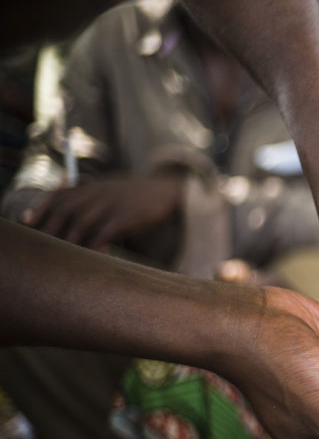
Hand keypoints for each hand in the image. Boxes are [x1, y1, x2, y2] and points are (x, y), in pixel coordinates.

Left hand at [22, 173, 182, 249]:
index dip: (41, 207)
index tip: (27, 220)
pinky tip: (96, 255)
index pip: (59, 194)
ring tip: (65, 255)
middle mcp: (99, 192)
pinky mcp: (127, 216)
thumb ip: (89, 186)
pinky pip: (104, 233)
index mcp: (93, 185)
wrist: (170, 191)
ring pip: (80, 223)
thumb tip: (64, 185)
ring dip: (70, 240)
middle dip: (49, 228)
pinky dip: (96, 245)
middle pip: (64, 210)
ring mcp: (112, 204)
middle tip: (42, 245)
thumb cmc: (139, 192)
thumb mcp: (112, 183)